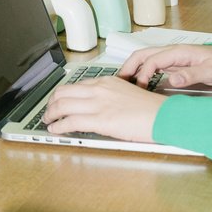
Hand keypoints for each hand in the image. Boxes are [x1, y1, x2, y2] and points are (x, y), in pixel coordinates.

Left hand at [42, 76, 165, 141]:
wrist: (164, 115)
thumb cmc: (150, 109)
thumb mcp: (126, 93)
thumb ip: (109, 96)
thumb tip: (98, 106)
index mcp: (106, 81)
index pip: (75, 85)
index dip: (62, 95)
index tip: (58, 101)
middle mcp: (99, 89)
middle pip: (63, 93)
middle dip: (51, 103)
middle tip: (48, 112)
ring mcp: (98, 104)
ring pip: (62, 106)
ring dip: (51, 115)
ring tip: (48, 122)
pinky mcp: (100, 120)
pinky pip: (71, 121)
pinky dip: (59, 126)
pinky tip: (55, 130)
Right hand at [118, 42, 211, 89]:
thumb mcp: (210, 72)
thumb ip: (191, 76)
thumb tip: (172, 79)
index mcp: (178, 52)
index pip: (152, 60)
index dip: (142, 73)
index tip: (138, 87)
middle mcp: (172, 52)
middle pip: (143, 54)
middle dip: (129, 66)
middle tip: (119, 81)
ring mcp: (172, 58)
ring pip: (146, 59)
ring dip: (133, 68)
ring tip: (124, 81)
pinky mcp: (174, 64)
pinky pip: (153, 65)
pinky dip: (142, 71)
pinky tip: (139, 81)